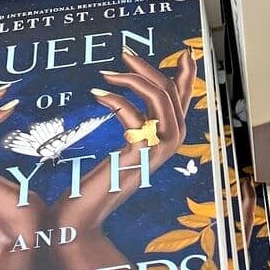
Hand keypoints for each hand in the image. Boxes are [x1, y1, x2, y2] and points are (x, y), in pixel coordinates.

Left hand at [55, 49, 197, 232]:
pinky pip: (133, 114)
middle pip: (168, 90)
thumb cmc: (98, 182)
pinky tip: (97, 95)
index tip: (184, 53)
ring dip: (131, 79)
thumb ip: (137, 124)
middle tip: (124, 53)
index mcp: (171, 138)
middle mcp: (173, 142)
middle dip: (146, 68)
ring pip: (157, 97)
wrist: (83, 216)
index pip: (185, 98)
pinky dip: (114, 100)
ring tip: (106, 75)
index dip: (187, 73)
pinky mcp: (140, 153)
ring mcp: (159, 149)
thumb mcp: (127, 146)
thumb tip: (135, 95)